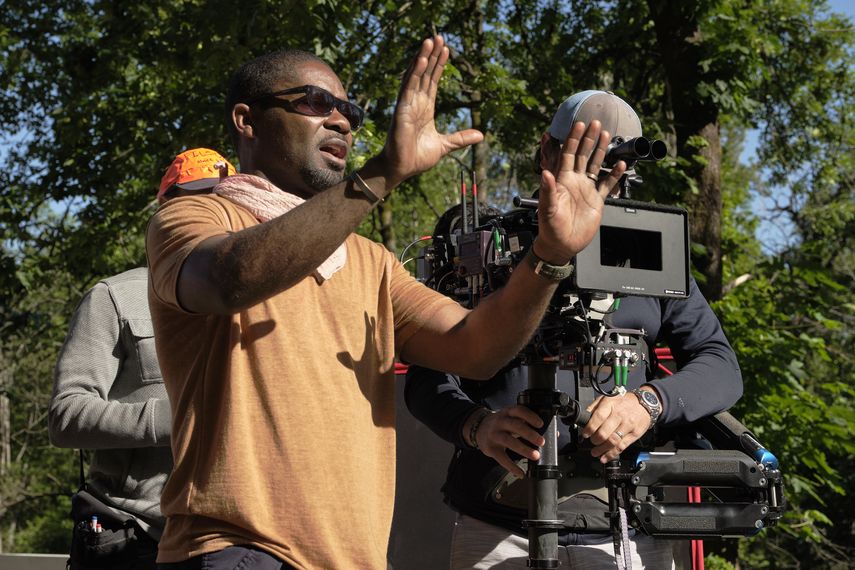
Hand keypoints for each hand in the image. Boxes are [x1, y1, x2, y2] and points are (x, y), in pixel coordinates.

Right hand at [380, 35, 483, 186]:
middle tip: (439, 36)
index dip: (439, 65)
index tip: (446, 49)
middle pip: (425, 73)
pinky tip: (420, 59)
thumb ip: (461, 138)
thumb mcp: (445, 145)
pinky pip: (408, 87)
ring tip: (430, 40)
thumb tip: (481, 135)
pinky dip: (414, 72)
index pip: (433, 81)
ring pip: (416, 75)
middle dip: (432, 55)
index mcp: (425, 108)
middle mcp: (416, 102)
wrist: (402, 169)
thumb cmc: (417, 157)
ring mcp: (408, 104)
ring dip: (423, 57)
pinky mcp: (402, 109)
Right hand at [472, 405, 544, 477]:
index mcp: (507, 412)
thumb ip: (529, 424)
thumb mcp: (511, 418)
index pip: (519, 410)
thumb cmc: (501, 423)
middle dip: (529, 434)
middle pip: (515, 426)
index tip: (540, 424)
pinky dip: (512, 467)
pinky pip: (502, 458)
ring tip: (535, 456)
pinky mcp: (490, 448)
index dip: (530, 416)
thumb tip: (554, 434)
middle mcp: (500, 422)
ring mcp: (494, 435)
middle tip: (541, 442)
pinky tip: (520, 473)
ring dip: (523, 449)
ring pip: (509, 441)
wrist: (478, 427)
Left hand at [535, 121, 627, 262]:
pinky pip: (606, 184)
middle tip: (595, 122)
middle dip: (588, 139)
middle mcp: (574, 181)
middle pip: (582, 155)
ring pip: (595, 165)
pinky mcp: (597, 200)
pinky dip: (614, 174)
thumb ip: (547, 191)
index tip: (579, 125)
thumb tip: (545, 173)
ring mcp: (586, 189)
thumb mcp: (547, 209)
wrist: (562, 245)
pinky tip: (620, 164)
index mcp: (561, 180)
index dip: (573, 140)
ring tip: (607, 135)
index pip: (567, 154)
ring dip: (601, 151)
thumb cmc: (550, 228)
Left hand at [580, 392, 651, 462]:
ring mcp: (628, 425)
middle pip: (604, 432)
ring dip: (601, 449)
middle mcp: (619, 415)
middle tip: (592, 441)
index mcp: (611, 404)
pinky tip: (605, 457)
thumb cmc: (624, 401)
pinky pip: (622, 446)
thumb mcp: (608, 397)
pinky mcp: (635, 434)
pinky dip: (612, 454)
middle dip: (595, 440)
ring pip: (612, 441)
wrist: (645, 403)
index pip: (598, 417)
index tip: (585, 434)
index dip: (589, 428)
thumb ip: (595, 406)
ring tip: (595, 452)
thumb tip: (584, 416)